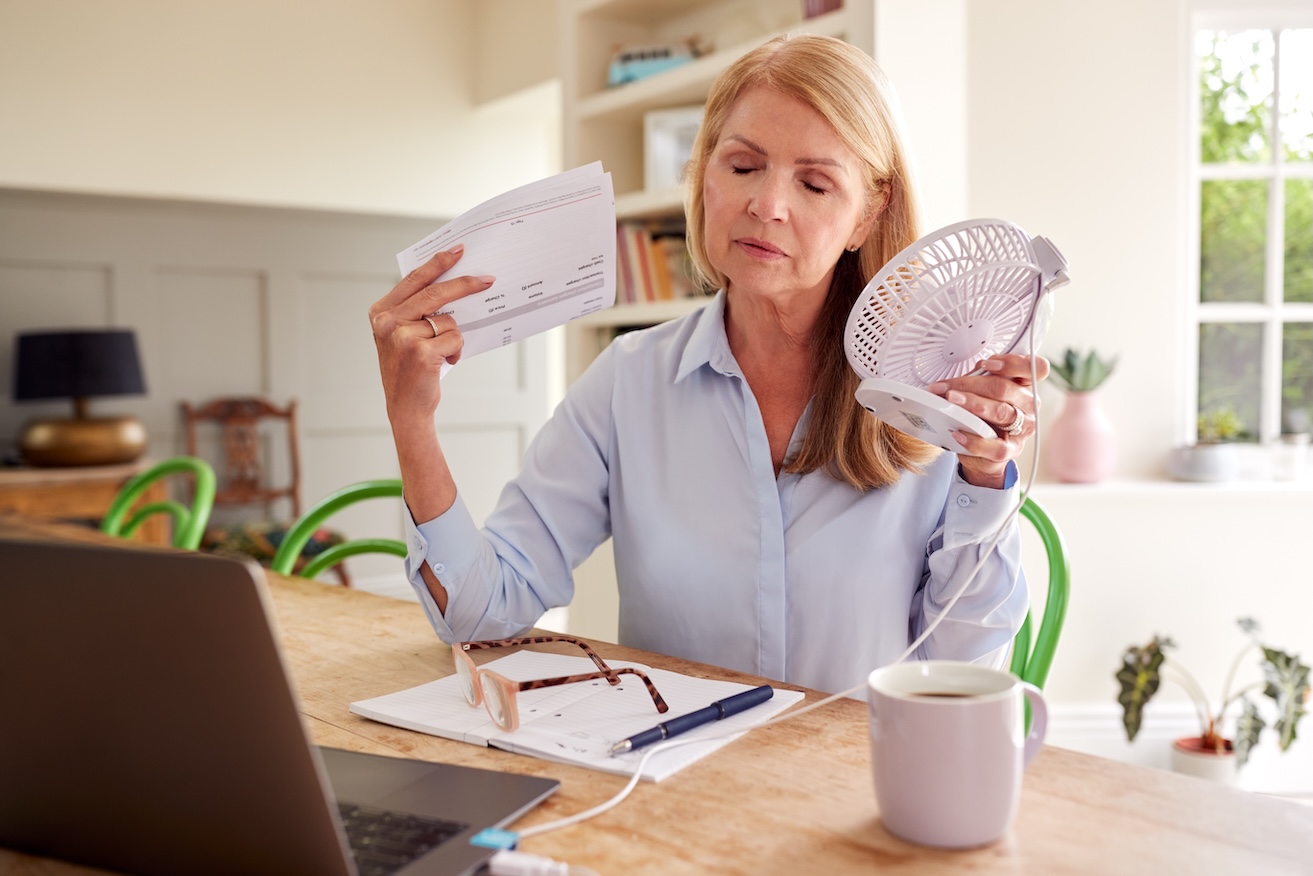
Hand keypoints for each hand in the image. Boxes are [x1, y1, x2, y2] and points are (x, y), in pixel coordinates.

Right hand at [368, 243, 494, 421]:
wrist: (406, 408)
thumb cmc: (410, 369)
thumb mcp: (403, 334)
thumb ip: (416, 310)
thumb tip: (454, 283)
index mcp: (381, 312)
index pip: (414, 279)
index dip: (438, 263)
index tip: (458, 250)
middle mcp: (387, 322)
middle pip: (435, 292)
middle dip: (465, 284)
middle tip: (487, 279)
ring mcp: (402, 337)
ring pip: (448, 320)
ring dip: (453, 337)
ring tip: (441, 353)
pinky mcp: (420, 352)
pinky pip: (454, 338)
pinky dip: (456, 351)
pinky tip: (444, 363)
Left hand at [928, 354, 1049, 488]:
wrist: (984, 450)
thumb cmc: (984, 414)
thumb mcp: (984, 391)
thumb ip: (980, 379)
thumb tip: (961, 376)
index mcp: (1025, 385)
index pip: (1036, 367)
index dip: (1013, 363)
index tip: (987, 363)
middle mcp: (1029, 405)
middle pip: (1004, 388)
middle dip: (971, 384)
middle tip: (947, 387)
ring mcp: (1023, 428)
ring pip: (1000, 412)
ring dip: (972, 404)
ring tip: (951, 401)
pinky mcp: (1012, 450)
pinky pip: (995, 446)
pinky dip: (974, 441)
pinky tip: (957, 434)